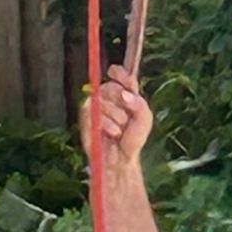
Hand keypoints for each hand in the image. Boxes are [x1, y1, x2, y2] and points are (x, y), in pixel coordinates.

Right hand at [88, 64, 152, 183]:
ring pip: (102, 99)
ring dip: (116, 116)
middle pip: (110, 86)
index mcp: (123, 93)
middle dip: (121, 102)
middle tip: (127, 118)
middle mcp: (108, 98)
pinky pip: (94, 111)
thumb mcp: (145, 119)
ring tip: (120, 130)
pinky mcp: (86, 118)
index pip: (118, 74)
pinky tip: (113, 132)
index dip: (119, 73)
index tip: (119, 77)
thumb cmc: (132, 139)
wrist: (121, 158)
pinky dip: (107, 123)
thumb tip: (125, 94)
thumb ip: (139, 104)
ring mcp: (96, 107)